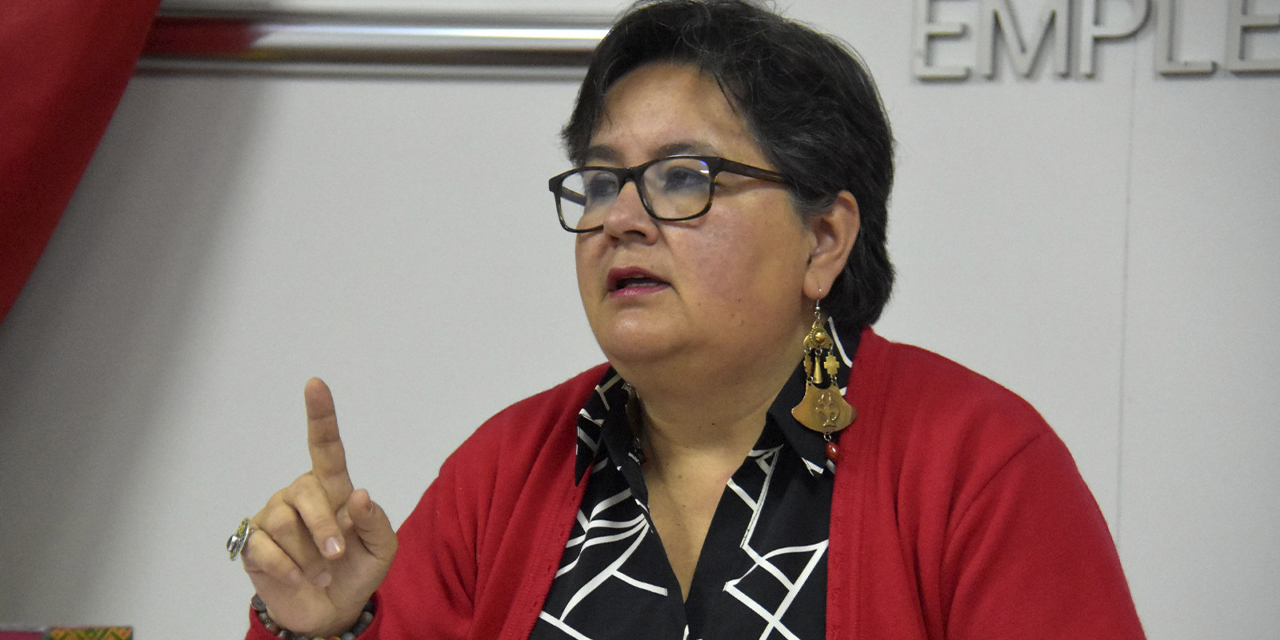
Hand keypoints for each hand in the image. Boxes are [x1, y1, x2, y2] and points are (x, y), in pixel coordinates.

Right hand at [241, 378, 397, 636]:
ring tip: (320, 572)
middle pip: (305, 494)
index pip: (325, 445)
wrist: (330, 610)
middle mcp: (299, 494)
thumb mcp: (381, 548)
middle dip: (325, 528)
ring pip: (286, 524)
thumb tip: (359, 495)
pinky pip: (266, 551)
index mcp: (333, 487)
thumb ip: (376, 522)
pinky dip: (289, 571)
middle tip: (336, 555)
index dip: (320, 414)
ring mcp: (273, 516)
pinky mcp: (253, 544)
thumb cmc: (357, 569)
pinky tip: (299, 578)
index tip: (315, 384)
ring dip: (310, 558)